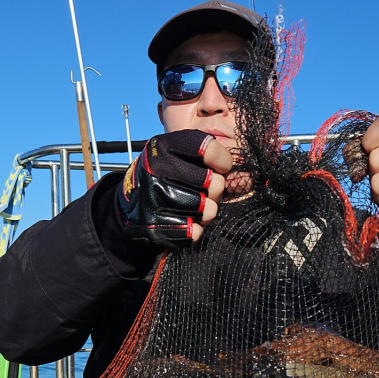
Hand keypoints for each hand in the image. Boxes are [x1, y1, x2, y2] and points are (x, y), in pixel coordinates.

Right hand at [118, 130, 231, 247]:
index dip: (223, 161)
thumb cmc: (166, 178)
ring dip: (208, 212)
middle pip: (214, 183)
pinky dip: (195, 229)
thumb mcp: (181, 158)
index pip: (208, 148)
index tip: (221, 167)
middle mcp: (155, 169)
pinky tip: (185, 221)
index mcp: (163, 146)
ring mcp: (153, 198)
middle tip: (207, 192)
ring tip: (196, 207)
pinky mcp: (154, 225)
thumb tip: (248, 180)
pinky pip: (194, 231)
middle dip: (217, 191)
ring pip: (207, 210)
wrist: (131, 208)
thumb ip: (213, 162)